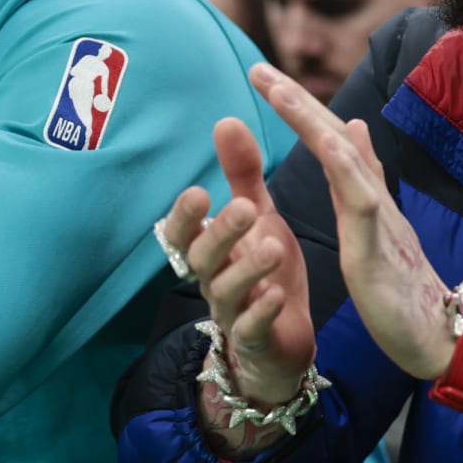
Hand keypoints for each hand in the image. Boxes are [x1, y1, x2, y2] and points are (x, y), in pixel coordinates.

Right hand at [158, 117, 314, 412]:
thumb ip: (241, 173)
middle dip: (221, 232)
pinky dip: (261, 312)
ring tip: (272, 247)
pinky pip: (251, 328)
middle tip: (245, 207)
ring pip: (226, 291)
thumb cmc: (264, 271)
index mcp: (212, 248)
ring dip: (247, 268)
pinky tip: (277, 295)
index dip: (185, 215)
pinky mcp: (256, 340)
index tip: (199, 191)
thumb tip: (226, 119)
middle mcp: (214, 279)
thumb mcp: (258, 216)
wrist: (280, 343)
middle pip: (203, 258)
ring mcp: (233, 312)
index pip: (182, 232)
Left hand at [250, 64, 455, 379]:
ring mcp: (377, 221)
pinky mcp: (376, 250)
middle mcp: (372, 199)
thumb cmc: (406, 289)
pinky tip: (328, 142)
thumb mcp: (376, 228)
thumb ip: (362, 181)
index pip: (330, 143)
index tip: (266, 81)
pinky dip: (346, 169)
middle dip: (296, 102)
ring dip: (311, 121)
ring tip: (280, 90)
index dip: (300, 110)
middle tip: (258, 68)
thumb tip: (355, 126)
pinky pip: (362, 204)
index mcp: (365, 198)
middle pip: (334, 138)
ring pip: (344, 160)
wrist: (439, 336)